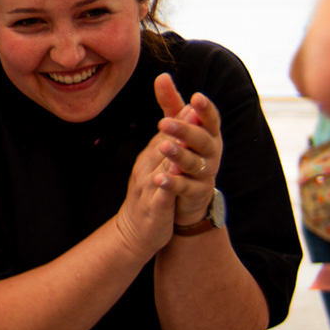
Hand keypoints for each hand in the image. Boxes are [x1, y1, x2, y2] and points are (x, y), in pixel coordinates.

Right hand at [113, 86, 182, 260]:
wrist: (133, 231)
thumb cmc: (151, 194)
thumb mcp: (159, 165)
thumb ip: (169, 141)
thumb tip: (184, 117)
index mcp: (152, 155)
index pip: (168, 130)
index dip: (181, 115)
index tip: (195, 98)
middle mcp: (149, 165)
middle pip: (166, 142)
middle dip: (180, 126)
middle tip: (193, 109)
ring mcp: (149, 185)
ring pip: (163, 165)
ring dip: (172, 151)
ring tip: (182, 138)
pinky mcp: (154, 206)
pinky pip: (161, 193)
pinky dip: (165, 184)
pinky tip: (171, 178)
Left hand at [147, 74, 222, 226]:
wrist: (192, 193)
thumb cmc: (188, 151)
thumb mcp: (181, 127)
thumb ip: (172, 104)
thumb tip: (162, 75)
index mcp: (209, 134)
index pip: (211, 119)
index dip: (205, 109)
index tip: (196, 96)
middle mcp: (211, 153)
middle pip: (201, 140)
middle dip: (185, 131)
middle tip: (164, 123)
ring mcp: (205, 174)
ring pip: (194, 164)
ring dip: (179, 155)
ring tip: (164, 147)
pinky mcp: (196, 193)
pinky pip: (185, 188)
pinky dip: (173, 183)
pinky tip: (159, 179)